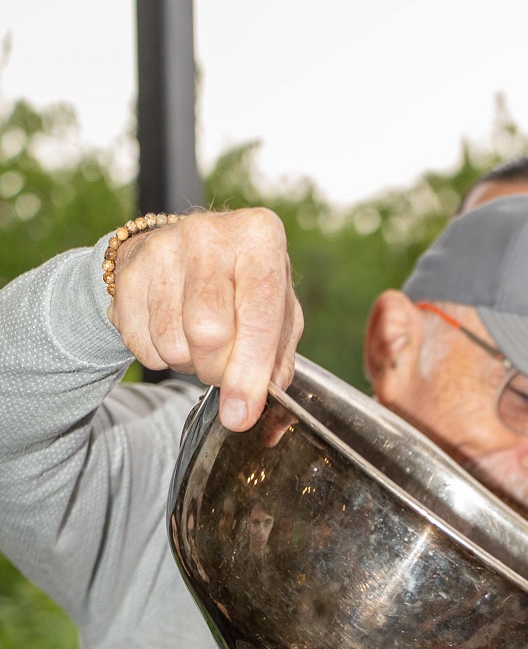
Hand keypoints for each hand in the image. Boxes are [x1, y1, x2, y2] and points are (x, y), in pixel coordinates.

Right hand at [108, 208, 301, 431]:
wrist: (186, 253)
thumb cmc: (244, 288)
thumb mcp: (278, 316)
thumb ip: (276, 364)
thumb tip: (246, 414)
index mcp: (259, 238)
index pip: (257, 316)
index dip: (249, 375)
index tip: (241, 415)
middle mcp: (209, 233)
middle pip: (208, 333)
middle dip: (217, 370)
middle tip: (222, 366)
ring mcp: (162, 247)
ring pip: (172, 343)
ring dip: (188, 364)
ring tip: (199, 344)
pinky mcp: (127, 269)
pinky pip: (140, 344)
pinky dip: (159, 356)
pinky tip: (172, 332)